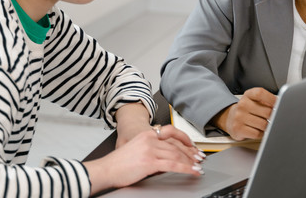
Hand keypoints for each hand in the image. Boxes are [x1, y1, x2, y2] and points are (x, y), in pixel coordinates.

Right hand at [83, 124, 204, 194]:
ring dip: (190, 161)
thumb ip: (151, 148)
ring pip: (177, 154)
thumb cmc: (119, 163)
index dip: (185, 139)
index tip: (192, 146)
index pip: (171, 133)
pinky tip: (192, 171)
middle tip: (199, 157)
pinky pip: (173, 165)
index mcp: (147, 134)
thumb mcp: (136, 148)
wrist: (106, 169)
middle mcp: (150, 139)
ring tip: (198, 166)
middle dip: (190, 152)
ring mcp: (150, 150)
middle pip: (176, 145)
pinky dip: (186, 168)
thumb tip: (167, 156)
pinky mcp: (150, 162)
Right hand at [212, 87, 275, 139]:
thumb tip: (281, 105)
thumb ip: (267, 101)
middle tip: (269, 117)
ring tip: (261, 124)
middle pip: (267, 112)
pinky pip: (257, 134)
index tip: (278, 104)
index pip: (260, 93)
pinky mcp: (238, 129)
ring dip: (266, 126)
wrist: (230, 118)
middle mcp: (242, 104)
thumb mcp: (255, 100)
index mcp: (248, 95)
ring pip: (263, 124)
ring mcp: (239, 117)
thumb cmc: (247, 109)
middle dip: (272, 117)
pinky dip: (260, 134)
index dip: (271, 99)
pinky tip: (256, 130)